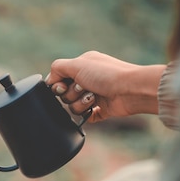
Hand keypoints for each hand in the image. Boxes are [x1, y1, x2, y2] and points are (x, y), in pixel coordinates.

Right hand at [45, 51, 165, 122]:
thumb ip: (57, 68)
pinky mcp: (101, 109)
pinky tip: (96, 108)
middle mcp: (87, 80)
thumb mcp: (77, 64)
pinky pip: (85, 117)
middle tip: (83, 88)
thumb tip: (49, 80)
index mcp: (82, 66)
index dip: (58, 85)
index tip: (63, 85)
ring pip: (72, 107)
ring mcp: (94, 95)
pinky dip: (88, 114)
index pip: (59, 78)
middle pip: (64, 94)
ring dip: (80, 103)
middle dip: (71, 94)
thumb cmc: (106, 75)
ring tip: (93, 98)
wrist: (130, 90)